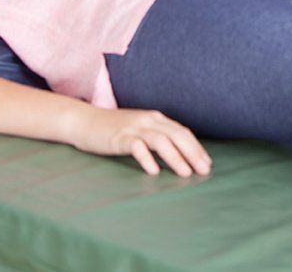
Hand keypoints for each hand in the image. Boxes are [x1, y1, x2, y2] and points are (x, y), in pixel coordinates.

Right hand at [68, 106, 211, 176]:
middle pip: (176, 135)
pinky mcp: (118, 137)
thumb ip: (156, 136)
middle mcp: (147, 120)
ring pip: (160, 140)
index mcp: (155, 118)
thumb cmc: (113, 129)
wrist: (84, 121)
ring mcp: (133, 128)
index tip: (207, 164)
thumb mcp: (139, 129)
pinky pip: (136, 146)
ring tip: (185, 173)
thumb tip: (179, 154)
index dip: (196, 147)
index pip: (182, 132)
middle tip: (203, 171)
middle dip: (193, 153)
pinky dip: (147, 158)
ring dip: (176, 157)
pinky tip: (154, 172)